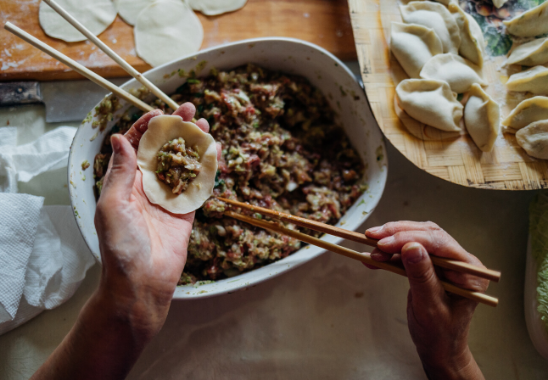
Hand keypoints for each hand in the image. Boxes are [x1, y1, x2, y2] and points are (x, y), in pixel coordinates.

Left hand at [32, 103, 218, 379]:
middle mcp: (146, 187)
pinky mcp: (186, 212)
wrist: (141, 282)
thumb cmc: (120, 246)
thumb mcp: (112, 204)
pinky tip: (215, 153)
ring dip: (194, 144)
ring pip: (183, 164)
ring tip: (206, 126)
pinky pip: (198, 186)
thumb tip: (120, 137)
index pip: (136, 146)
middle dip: (176, 129)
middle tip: (191, 110)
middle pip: (163, 151)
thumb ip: (121, 171)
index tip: (161, 113)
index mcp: (125, 182)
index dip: (147, 127)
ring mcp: (168, 199)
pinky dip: (207, 169)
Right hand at [364, 221, 486, 379]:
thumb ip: (422, 276)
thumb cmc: (439, 334)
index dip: (410, 238)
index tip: (385, 243)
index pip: (439, 243)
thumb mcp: (430, 307)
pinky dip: (390, 254)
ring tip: (371, 250)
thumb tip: (411, 247)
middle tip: (373, 237)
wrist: (438, 348)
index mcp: (469, 271)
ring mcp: (444, 262)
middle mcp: (460, 261)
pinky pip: (408, 252)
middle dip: (398, 235)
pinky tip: (374, 257)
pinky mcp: (429, 264)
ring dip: (391, 243)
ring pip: (415, 239)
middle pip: (427, 235)